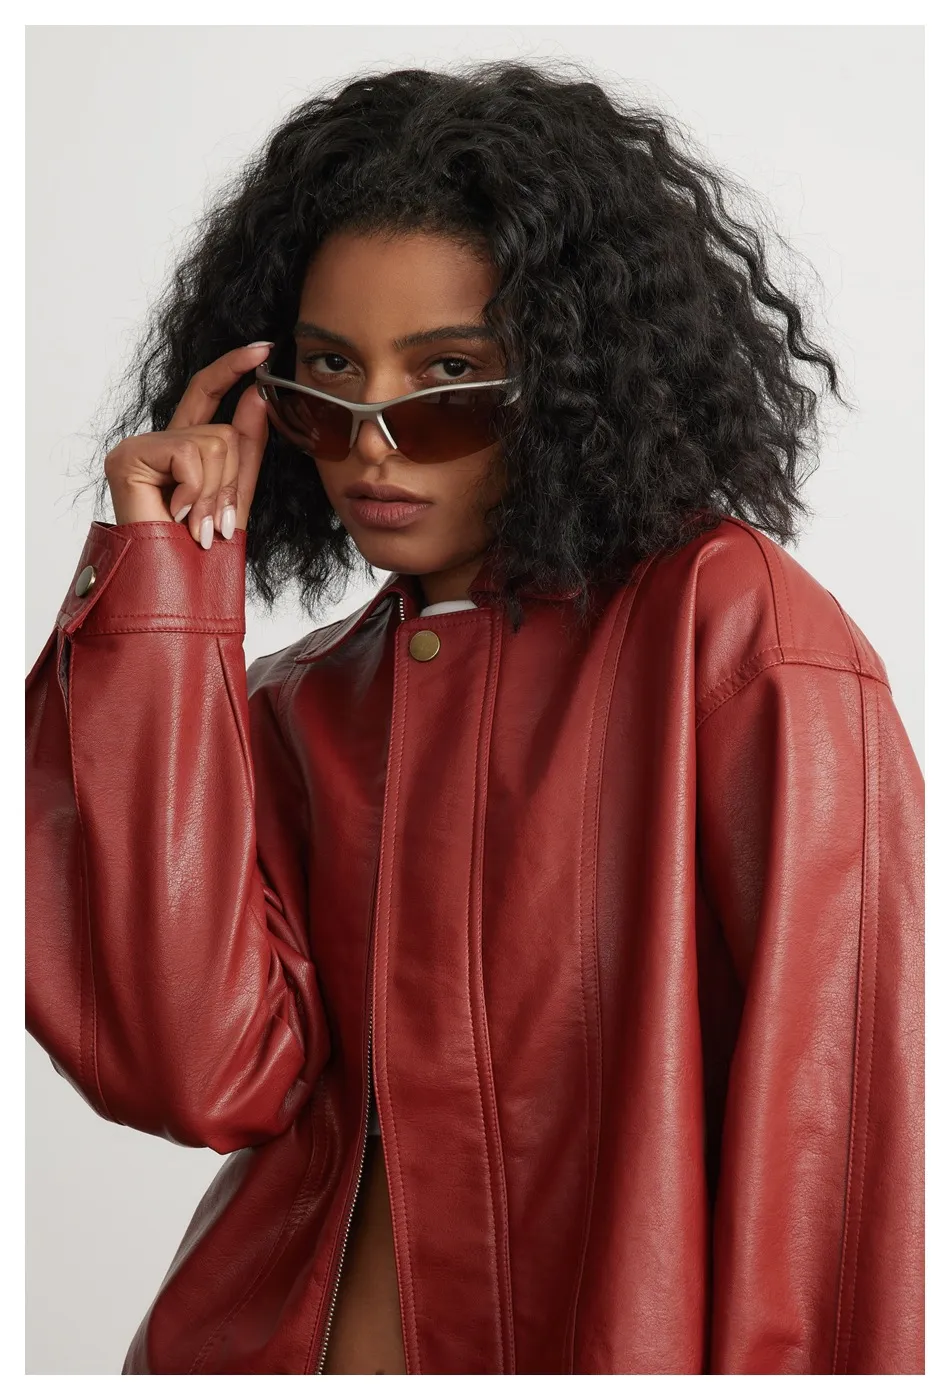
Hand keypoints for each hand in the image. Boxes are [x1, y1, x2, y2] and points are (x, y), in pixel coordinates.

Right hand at [103, 342, 273, 547]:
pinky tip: (180, 515)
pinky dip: (196, 490)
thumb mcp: (234, 497)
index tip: (265, 350)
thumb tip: (256, 395)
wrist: (171, 592)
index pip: (208, 393)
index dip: (233, 368)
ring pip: (214, 442)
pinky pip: (190, 453)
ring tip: (198, 526)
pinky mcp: (129, 455)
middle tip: (216, 523)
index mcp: (182, 450)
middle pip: (223, 430)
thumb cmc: (197, 556)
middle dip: (231, 482)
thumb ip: (246, 449)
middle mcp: (157, 443)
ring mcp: (140, 447)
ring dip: (216, 492)